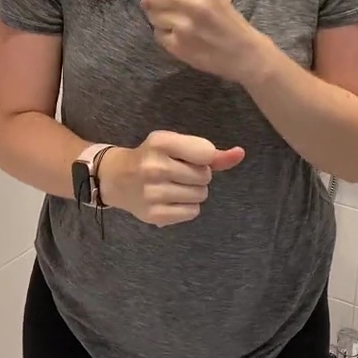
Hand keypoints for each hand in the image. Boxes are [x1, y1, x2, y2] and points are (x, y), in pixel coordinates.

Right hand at [99, 130, 244, 226]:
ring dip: (194, 191)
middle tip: (178, 172)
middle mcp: (155, 167)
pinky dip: (187, 207)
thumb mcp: (176, 145)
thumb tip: (240, 154)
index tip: (189, 157)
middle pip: (205, 176)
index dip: (204, 157)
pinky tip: (171, 199)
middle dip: (198, 175)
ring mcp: (153, 192)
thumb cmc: (152, 157)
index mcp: (160, 142)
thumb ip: (210, 152)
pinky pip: (192, 212)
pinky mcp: (154, 214)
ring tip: (174, 186)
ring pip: (201, 195)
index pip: (206, 152)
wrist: (116, 178)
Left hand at [141, 0, 257, 79]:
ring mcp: (183, 26)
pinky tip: (178, 35)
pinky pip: (157, 33)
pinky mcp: (178, 46)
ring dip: (158, 17)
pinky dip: (164, 33)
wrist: (244, 54)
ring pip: (152, 14)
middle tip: (159, 4)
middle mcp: (193, 2)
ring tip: (173, 21)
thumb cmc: (229, 21)